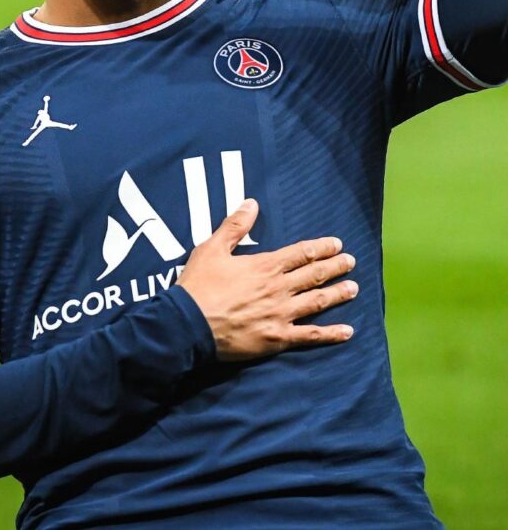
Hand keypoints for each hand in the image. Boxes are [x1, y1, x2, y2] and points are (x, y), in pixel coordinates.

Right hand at [177, 199, 357, 360]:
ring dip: (338, 294)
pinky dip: (331, 334)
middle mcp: (279, 288)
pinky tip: (347, 332)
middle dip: (335, 267)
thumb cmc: (198, 286)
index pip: (301, 253)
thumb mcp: (212, 248)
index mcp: (265, 266)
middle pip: (314, 275)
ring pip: (318, 301)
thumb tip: (252, 203)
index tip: (337, 244)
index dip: (321, 247)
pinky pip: (310, 336)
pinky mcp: (277, 338)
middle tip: (351, 262)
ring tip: (354, 288)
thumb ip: (234, 226)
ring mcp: (281, 314)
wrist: (188, 324)